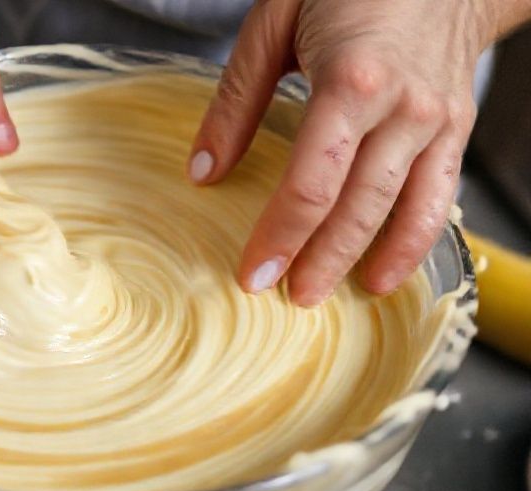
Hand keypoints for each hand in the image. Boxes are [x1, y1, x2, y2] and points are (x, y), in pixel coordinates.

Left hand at [190, 0, 495, 304]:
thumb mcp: (272, 24)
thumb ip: (235, 101)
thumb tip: (202, 173)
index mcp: (352, 80)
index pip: (311, 182)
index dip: (280, 235)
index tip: (252, 273)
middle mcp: (403, 107)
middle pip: (357, 206)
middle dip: (317, 259)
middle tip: (283, 298)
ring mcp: (436, 120)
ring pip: (401, 209)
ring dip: (362, 260)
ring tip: (323, 294)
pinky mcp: (455, 127)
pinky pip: (438, 196)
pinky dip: (414, 241)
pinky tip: (385, 273)